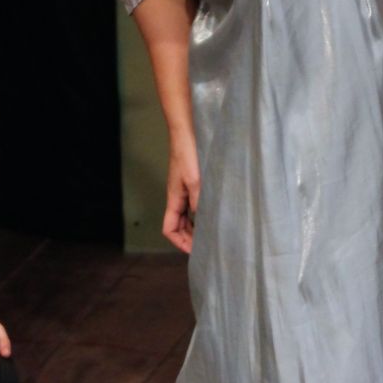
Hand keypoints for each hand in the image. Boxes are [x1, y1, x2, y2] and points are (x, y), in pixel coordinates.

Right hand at [162, 132, 199, 254]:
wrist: (187, 131)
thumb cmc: (188, 154)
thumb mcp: (195, 180)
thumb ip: (198, 201)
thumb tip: (204, 220)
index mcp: (173, 199)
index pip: (169, 228)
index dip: (179, 242)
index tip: (194, 250)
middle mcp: (177, 197)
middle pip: (177, 225)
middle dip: (188, 238)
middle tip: (206, 247)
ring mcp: (183, 190)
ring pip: (186, 216)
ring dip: (194, 227)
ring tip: (211, 234)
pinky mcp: (191, 182)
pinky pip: (193, 205)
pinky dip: (200, 214)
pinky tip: (213, 213)